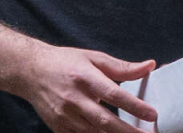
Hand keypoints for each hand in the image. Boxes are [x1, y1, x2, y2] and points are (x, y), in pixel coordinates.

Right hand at [14, 44, 156, 132]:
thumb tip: (150, 66)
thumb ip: (121, 67)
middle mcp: (73, 97)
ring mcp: (64, 115)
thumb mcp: (92, 58)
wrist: (30, 71)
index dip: (134, 105)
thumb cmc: (65, 63)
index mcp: (84, 76)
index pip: (112, 93)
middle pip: (105, 120)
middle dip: (128, 132)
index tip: (152, 114)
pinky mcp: (58, 128)